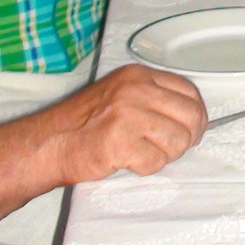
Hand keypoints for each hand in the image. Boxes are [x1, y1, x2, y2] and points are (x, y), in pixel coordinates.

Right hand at [42, 64, 207, 183]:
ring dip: (165, 155)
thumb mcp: (122, 96)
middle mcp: (136, 90)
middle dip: (185, 138)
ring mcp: (129, 114)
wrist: (48, 143)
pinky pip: (156, 162)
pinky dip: (145, 167)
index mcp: (139, 76)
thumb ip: (155, 99)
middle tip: (167, 148)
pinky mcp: (121, 141)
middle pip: (191, 116)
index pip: (189, 92)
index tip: (191, 130)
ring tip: (142, 153)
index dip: (196, 115)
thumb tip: (193, 117)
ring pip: (178, 141)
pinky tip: (127, 160)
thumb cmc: (84, 124)